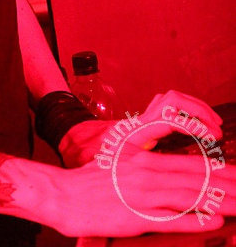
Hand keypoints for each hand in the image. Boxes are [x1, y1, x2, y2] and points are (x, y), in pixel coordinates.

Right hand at [52, 146, 235, 237]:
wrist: (63, 194)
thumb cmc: (92, 181)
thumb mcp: (121, 160)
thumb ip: (149, 163)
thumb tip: (177, 173)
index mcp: (144, 156)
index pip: (190, 162)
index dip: (218, 168)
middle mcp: (146, 170)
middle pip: (196, 176)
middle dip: (228, 183)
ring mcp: (142, 192)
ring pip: (189, 193)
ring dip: (220, 200)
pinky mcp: (135, 214)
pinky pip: (169, 217)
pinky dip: (193, 218)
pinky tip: (212, 220)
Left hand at [58, 89, 222, 167]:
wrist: (73, 140)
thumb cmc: (86, 155)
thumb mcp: (107, 168)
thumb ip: (133, 178)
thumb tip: (157, 189)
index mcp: (134, 132)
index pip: (168, 116)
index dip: (192, 124)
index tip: (210, 135)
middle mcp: (139, 120)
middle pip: (173, 100)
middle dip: (200, 111)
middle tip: (216, 128)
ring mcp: (140, 117)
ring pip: (170, 99)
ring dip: (194, 107)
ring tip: (211, 123)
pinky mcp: (142, 121)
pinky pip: (167, 106)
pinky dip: (185, 110)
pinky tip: (194, 123)